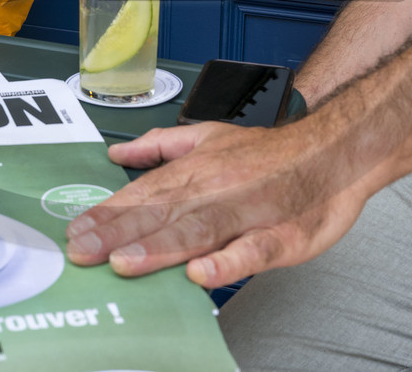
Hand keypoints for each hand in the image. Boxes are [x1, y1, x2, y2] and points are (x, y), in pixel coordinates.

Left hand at [64, 117, 375, 288]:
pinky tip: (201, 274)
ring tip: (126, 263)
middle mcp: (214, 190)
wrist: (335, 151)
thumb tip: (117, 154)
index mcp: (195, 171)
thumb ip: (161, 146)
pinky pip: (251, 250)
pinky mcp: (280, 236)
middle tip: (83, 253)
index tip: (75, 233)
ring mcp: (247, 213)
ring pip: (199, 231)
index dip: (108, 216)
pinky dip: (227, 262)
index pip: (143, 196)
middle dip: (119, 235)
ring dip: (160, 248)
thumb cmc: (272, 153)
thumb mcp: (210, 137)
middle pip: (161, 215)